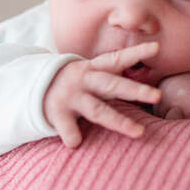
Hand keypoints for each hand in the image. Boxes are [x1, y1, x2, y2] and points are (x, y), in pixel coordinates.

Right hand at [43, 42, 161, 147]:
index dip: (136, 53)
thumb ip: (112, 81)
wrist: (32, 91)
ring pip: (98, 110)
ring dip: (119, 121)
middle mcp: (83, 80)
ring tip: (139, 132)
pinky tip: (76, 143)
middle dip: (136, 90)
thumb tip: (147, 87)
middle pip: (113, 85)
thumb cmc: (72, 87)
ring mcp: (70, 97)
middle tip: (157, 95)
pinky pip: (67, 128)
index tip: (157, 47)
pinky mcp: (57, 113)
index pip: (117, 59)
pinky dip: (72, 135)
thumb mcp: (89, 77)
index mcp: (93, 69)